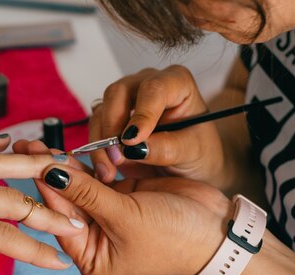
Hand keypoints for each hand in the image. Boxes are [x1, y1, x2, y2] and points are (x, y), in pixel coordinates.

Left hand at [36, 159, 233, 274]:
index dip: (45, 188)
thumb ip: (87, 193)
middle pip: (65, 202)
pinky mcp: (119, 196)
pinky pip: (96, 178)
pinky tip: (64, 148)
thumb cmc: (174, 235)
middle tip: (25, 146)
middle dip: (48, 174)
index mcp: (90, 256)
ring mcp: (106, 216)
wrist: (217, 230)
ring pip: (79, 187)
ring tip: (36, 143)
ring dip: (62, 166)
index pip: (59, 218)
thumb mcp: (125, 216)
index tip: (29, 161)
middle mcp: (94, 239)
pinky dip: (84, 164)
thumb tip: (50, 173)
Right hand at [90, 65, 225, 187]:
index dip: (141, 113)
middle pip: (118, 92)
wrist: (190, 167)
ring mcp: (126, 99)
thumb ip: (167, 148)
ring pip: (101, 110)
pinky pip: (95, 127)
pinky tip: (104, 168)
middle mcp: (147, 85)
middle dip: (112, 126)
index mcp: (176, 83)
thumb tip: (134, 147)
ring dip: (100, 142)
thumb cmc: (198, 152)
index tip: (132, 141)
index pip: (154, 88)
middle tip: (116, 158)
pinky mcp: (111, 117)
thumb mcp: (192, 153)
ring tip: (108, 171)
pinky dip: (95, 148)